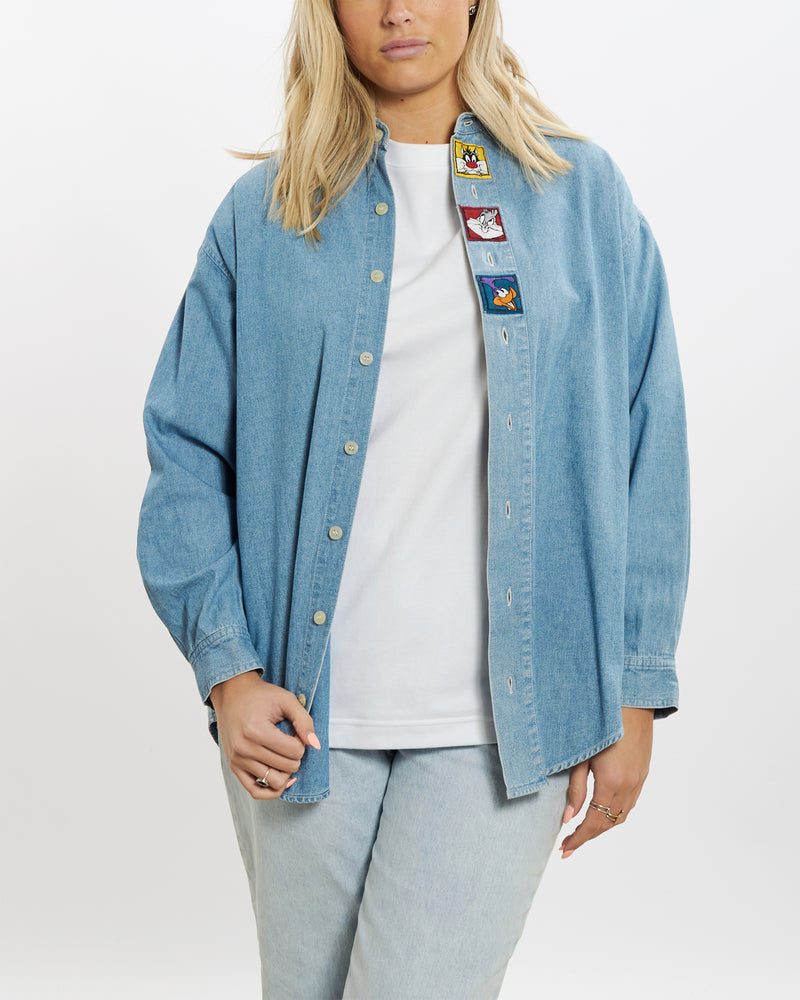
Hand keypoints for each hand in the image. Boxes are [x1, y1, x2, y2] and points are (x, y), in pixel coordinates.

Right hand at [209, 670, 320, 799]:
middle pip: (287, 767)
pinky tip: (283, 778)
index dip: (301, 741)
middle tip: (291, 741)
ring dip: (287, 770)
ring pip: (275, 782)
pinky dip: (272, 790)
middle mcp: (244, 748)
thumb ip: (304, 720)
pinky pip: (255, 791)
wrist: (232, 694)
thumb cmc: (261, 695)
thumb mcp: (286, 699)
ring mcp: (238, 760)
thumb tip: (315, 745)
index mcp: (256, 731)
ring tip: (284, 755)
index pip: (295, 751)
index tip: (296, 731)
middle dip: (296, 755)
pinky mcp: (234, 767)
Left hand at [558, 707, 653, 858]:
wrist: (632, 701)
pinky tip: (602, 811)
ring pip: (621, 816)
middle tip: (568, 845)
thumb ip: (576, 788)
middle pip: (608, 824)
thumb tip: (568, 818)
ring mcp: (639, 781)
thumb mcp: (582, 755)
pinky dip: (615, 814)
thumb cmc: (601, 723)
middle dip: (588, 837)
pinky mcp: (643, 773)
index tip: (564, 848)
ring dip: (602, 827)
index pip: (594, 822)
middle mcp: (629, 786)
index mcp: (611, 783)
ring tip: (582, 831)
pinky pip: (630, 803)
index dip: (578, 838)